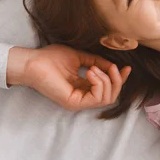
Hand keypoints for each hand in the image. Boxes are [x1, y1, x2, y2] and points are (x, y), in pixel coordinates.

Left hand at [7, 44, 130, 110]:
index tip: (126, 67)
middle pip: (111, 96)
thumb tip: (113, 65)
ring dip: (107, 80)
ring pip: (107, 98)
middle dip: (116, 80)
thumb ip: (97, 62)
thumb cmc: (51, 58)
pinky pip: (97, 97)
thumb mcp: (80, 57)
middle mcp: (82, 97)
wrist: (33, 61)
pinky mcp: (73, 102)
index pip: (108, 89)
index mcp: (83, 88)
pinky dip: (99, 83)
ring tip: (95, 68)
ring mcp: (77, 102)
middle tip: (112, 67)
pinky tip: (91, 71)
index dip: (120, 79)